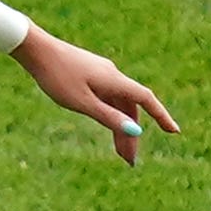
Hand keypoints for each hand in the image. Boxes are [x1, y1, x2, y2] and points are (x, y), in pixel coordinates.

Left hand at [16, 32, 179, 165]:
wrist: (35, 49)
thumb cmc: (56, 76)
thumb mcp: (82, 102)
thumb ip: (107, 116)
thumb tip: (135, 131)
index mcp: (115, 81)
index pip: (146, 100)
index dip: (161, 116)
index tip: (174, 131)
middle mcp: (113, 76)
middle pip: (130, 108)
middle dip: (132, 135)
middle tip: (130, 161)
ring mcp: (101, 74)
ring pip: (118, 104)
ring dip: (120, 126)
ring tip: (119, 152)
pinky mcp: (89, 73)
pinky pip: (107, 97)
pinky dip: (110, 114)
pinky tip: (107, 125)